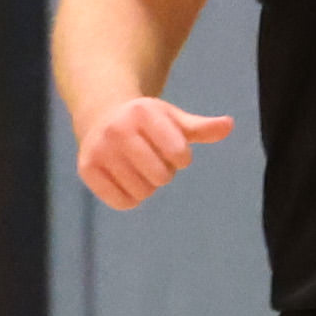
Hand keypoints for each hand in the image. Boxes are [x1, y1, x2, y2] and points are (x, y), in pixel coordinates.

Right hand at [76, 95, 232, 207]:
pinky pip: (122, 202)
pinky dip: (130, 198)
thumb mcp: (173, 119)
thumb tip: (229, 125)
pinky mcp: (87, 169)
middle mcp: (117, 129)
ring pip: (142, 191)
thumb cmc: (147, 121)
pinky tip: (125, 178)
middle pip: (161, 176)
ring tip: (137, 166)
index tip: (171, 148)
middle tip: (151, 158)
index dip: (181, 157)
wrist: (101, 116)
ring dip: (147, 185)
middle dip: (163, 172)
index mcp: (143, 113)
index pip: (179, 154)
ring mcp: (99, 150)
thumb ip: (202, 127)